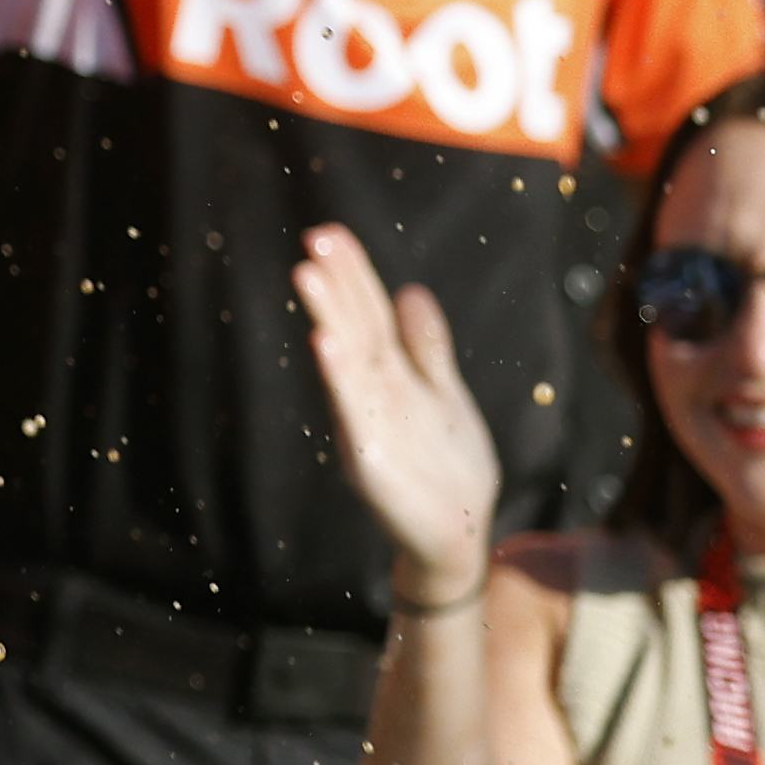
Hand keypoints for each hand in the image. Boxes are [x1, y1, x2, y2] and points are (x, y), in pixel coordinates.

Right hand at [294, 226, 503, 607]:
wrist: (456, 531)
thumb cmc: (446, 466)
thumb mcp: (444, 396)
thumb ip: (426, 347)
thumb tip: (411, 289)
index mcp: (393, 373)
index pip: (370, 313)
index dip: (354, 273)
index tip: (331, 232)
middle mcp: (374, 391)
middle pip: (355, 327)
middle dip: (336, 283)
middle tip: (315, 239)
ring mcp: (369, 422)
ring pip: (348, 360)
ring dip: (327, 316)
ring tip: (307, 275)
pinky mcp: (369, 457)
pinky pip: (352, 410)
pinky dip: (338, 376)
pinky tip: (324, 343)